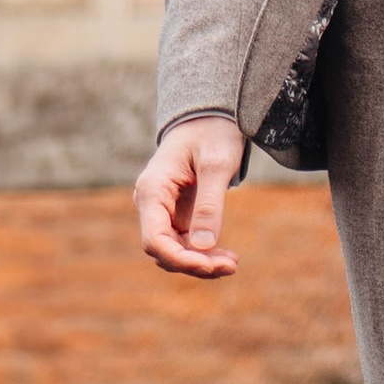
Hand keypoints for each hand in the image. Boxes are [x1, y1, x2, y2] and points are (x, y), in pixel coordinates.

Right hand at [134, 117, 247, 277]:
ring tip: (232, 263)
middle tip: (231, 265)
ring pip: (173, 250)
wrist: (211, 117)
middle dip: (194, 263)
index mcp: (152, 189)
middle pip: (163, 249)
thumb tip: (203, 245)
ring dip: (200, 262)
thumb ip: (210, 204)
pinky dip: (203, 253)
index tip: (210, 266)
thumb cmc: (213, 133)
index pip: (154, 238)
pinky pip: (184, 242)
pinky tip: (226, 257)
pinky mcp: (176, 214)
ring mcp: (162, 211)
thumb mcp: (217, 163)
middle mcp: (151, 203)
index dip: (179, 259)